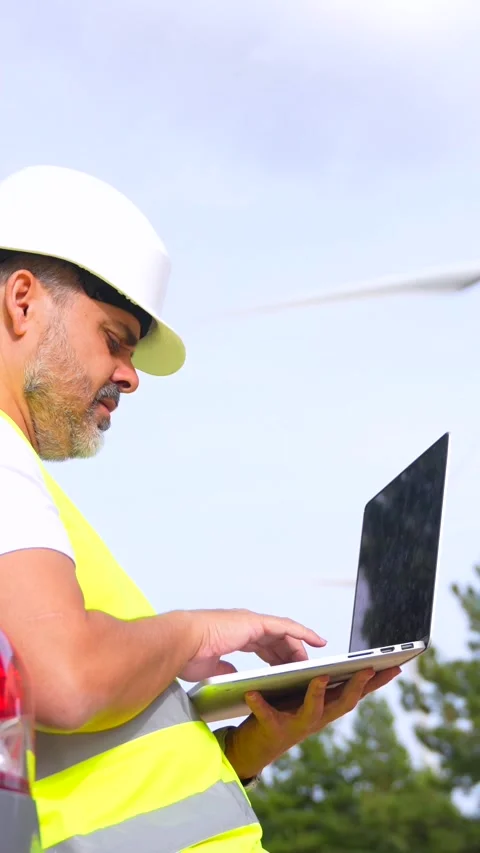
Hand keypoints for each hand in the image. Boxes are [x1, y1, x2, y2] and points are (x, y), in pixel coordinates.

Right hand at [178, 608, 326, 681]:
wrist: (181, 642)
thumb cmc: (188, 655)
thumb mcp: (211, 667)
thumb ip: (224, 668)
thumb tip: (232, 673)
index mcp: (233, 634)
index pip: (261, 644)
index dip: (276, 654)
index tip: (285, 664)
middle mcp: (244, 625)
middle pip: (276, 639)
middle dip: (290, 654)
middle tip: (303, 668)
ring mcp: (250, 622)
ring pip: (284, 633)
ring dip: (299, 646)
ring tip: (312, 660)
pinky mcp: (255, 623)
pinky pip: (286, 627)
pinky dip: (303, 633)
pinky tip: (316, 641)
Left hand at [224, 666, 400, 780]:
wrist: (256, 749)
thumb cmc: (283, 714)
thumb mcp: (308, 698)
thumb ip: (322, 686)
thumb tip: (338, 666)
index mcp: (327, 708)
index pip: (357, 693)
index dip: (378, 681)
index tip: (395, 666)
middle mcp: (318, 720)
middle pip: (343, 703)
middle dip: (357, 686)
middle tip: (369, 668)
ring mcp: (297, 727)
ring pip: (313, 711)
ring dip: (318, 694)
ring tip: (320, 676)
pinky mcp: (272, 731)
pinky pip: (267, 716)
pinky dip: (260, 705)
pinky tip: (251, 693)